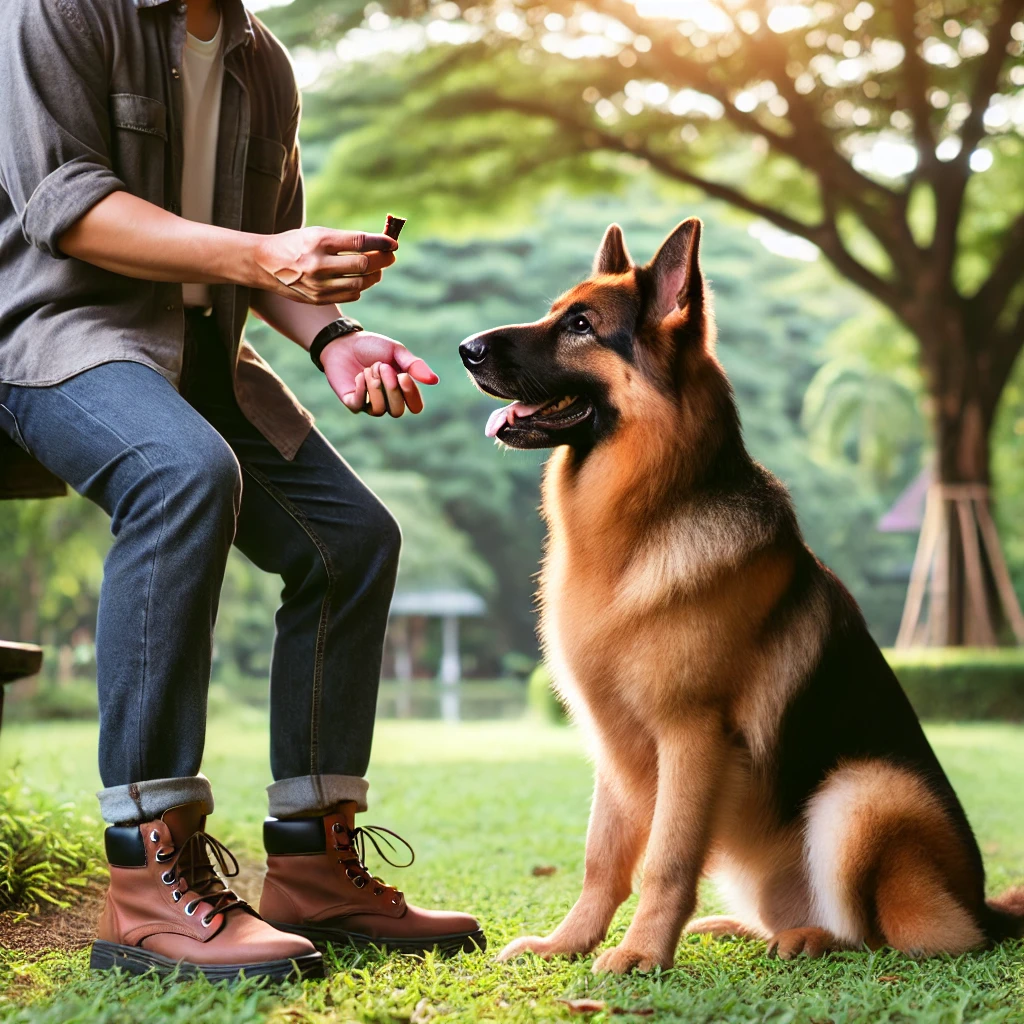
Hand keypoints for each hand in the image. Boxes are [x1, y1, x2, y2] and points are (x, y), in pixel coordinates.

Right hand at [252, 227, 396, 303]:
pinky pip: (351, 296)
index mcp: (319, 240)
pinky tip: (360, 280)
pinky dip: (360, 288)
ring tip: (377, 269)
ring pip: (360, 283)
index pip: (359, 241)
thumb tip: (379, 244)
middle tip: (390, 256)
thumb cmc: (295, 244)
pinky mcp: (318, 299)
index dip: (380, 242)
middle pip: (364, 264)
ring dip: (374, 276)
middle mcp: (319, 263)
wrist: (264, 263)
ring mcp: (318, 284)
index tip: (393, 242)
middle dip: (382, 260)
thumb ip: (345, 240)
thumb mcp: (316, 233)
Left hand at [322, 332, 438, 416]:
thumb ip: (414, 365)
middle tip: (382, 367)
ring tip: (368, 369)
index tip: (403, 376)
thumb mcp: (396, 351)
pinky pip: (360, 405)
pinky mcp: (352, 403)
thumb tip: (434, 380)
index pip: (415, 407)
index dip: (411, 395)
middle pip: (397, 411)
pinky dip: (361, 389)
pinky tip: (359, 375)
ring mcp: (369, 404)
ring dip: (374, 386)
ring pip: (379, 410)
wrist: (343, 341)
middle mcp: (388, 401)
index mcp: (402, 390)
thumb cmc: (372, 346)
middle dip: (390, 389)